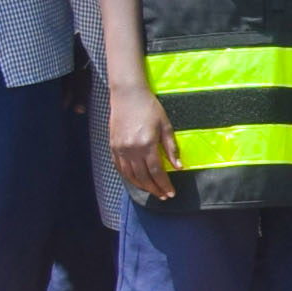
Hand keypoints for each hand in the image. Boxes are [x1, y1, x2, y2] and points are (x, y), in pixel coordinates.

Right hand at [107, 84, 177, 201]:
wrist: (128, 95)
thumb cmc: (150, 108)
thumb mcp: (165, 126)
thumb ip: (171, 148)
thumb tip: (179, 167)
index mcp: (147, 145)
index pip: (157, 172)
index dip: (164, 185)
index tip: (171, 193)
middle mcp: (131, 150)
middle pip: (143, 177)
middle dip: (154, 189)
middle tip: (163, 196)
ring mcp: (120, 149)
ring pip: (130, 175)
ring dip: (142, 186)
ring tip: (152, 191)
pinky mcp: (113, 146)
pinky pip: (119, 167)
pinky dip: (128, 177)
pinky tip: (136, 181)